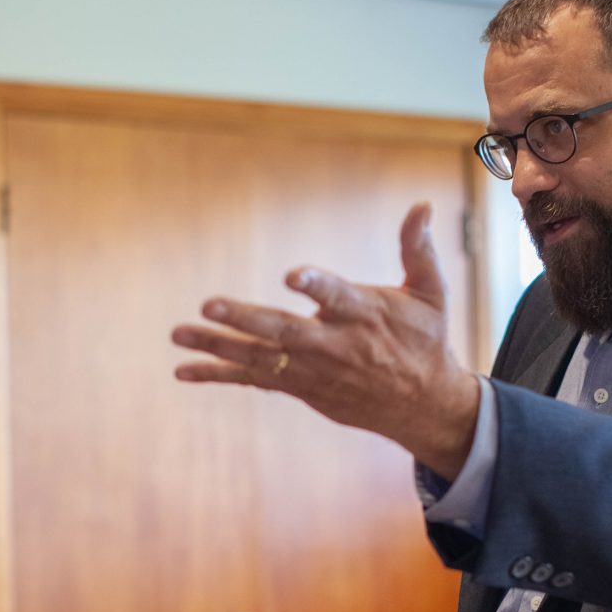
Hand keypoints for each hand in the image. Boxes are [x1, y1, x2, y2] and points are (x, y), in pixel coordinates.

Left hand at [171, 203, 482, 478]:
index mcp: (366, 314)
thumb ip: (418, 249)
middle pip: (286, 331)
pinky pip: (254, 381)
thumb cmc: (425, 340)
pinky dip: (219, 374)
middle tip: (208, 305)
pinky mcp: (301, 388)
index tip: (294, 275)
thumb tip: (422, 205)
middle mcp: (336, 345)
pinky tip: (184, 370)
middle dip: (246, 319)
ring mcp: (315, 370)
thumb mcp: (432, 293)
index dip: (317, 286)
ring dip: (218, 346)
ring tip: (178, 333)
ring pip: (261, 358)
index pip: (339, 297)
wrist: (423, 405)